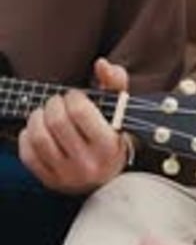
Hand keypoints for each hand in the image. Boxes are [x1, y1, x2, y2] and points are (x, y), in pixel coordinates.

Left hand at [18, 58, 129, 192]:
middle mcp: (87, 163)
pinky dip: (27, 136)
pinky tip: (37, 129)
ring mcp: (67, 175)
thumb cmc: (112, 136)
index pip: (79, 111)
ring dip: (37, 117)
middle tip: (58, 102)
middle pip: (57, 121)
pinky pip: (28, 154)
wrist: (108, 176)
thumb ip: (115, 82)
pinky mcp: (50, 181)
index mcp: (108, 145)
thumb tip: (101, 64)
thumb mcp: (120, 109)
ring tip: (45, 113)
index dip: (72, 97)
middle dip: (54, 103)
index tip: (75, 96)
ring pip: (39, 137)